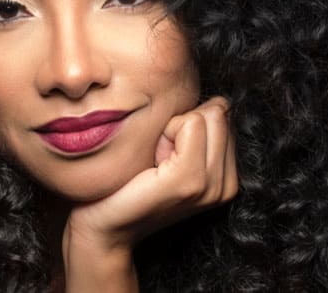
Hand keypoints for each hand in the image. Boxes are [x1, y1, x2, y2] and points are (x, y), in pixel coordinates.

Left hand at [63, 96, 237, 256]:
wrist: (102, 227)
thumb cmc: (126, 184)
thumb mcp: (167, 154)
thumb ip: (193, 130)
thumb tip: (213, 100)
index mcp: (225, 179)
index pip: (224, 115)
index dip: (187, 123)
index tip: (164, 153)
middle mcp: (225, 186)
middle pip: (219, 112)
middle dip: (183, 123)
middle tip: (157, 157)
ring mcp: (210, 186)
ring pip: (207, 116)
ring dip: (172, 129)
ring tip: (154, 162)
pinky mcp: (189, 180)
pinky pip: (190, 124)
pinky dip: (164, 133)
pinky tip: (150, 163)